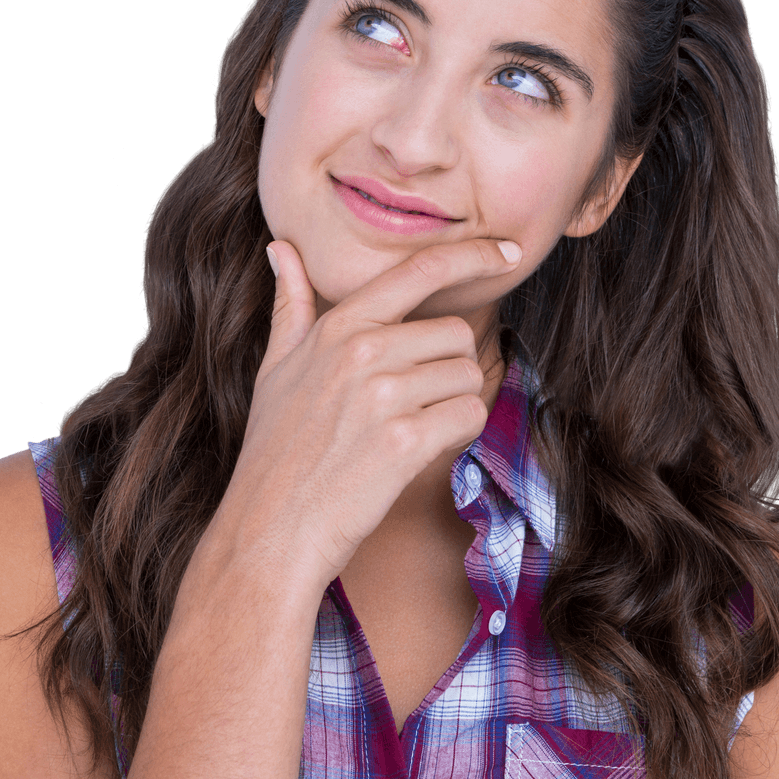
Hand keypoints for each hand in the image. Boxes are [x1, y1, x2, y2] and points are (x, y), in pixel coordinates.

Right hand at [213, 237, 522, 587]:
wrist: (270, 530)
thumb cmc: (274, 451)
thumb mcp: (274, 367)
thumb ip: (289, 305)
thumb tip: (280, 248)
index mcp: (337, 326)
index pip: (420, 270)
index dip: (473, 255)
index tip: (508, 252)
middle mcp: (362, 351)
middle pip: (455, 333)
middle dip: (446, 367)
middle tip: (409, 402)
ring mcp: (384, 395)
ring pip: (466, 375)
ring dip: (452, 403)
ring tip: (406, 429)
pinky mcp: (405, 441)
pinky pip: (469, 415)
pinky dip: (457, 433)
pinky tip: (419, 450)